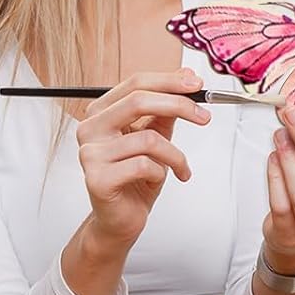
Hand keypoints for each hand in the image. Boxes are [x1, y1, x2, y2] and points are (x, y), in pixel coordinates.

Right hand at [75, 69, 211, 252]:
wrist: (120, 219)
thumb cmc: (135, 178)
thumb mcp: (155, 136)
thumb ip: (166, 108)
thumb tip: (186, 75)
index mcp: (101, 112)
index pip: (135, 83)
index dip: (169, 81)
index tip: (197, 84)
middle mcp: (90, 128)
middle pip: (138, 101)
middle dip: (178, 105)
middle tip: (204, 117)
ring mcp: (90, 153)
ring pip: (148, 139)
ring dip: (175, 155)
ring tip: (180, 167)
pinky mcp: (97, 178)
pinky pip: (144, 166)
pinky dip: (161, 173)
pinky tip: (156, 181)